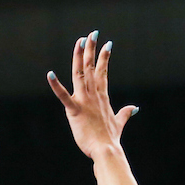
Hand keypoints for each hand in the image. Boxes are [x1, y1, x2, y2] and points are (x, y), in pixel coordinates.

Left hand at [48, 32, 135, 159]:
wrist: (106, 151)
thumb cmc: (110, 139)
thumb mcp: (119, 123)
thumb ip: (125, 113)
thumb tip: (135, 108)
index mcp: (102, 97)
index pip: (103, 72)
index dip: (104, 57)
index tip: (107, 44)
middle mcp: (93, 95)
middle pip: (91, 67)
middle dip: (92, 49)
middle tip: (92, 34)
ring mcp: (84, 101)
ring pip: (80, 74)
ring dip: (79, 57)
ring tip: (80, 41)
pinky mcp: (74, 110)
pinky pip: (64, 96)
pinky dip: (56, 86)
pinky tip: (50, 74)